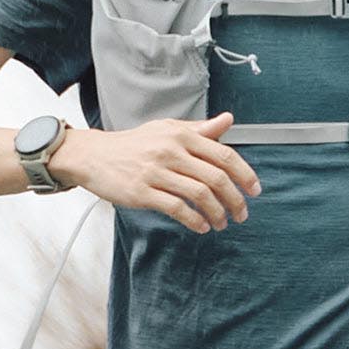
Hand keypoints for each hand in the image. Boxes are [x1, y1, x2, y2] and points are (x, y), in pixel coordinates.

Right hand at [55, 113, 259, 233]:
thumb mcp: (167, 130)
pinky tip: (201, 227)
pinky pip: (177, 209)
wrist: (94, 156)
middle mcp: (170, 152)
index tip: (254, 190)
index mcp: (181, 135)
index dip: (244, 174)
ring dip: (216, 213)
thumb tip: (228, 121)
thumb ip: (199, 129)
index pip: (224, 155)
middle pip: (216, 178)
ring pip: (199, 195)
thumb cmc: (133, 145)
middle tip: (241, 213)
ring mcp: (156, 173)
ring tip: (221, 223)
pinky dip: (194, 221)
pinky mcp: (142, 193)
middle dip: (234, 200)